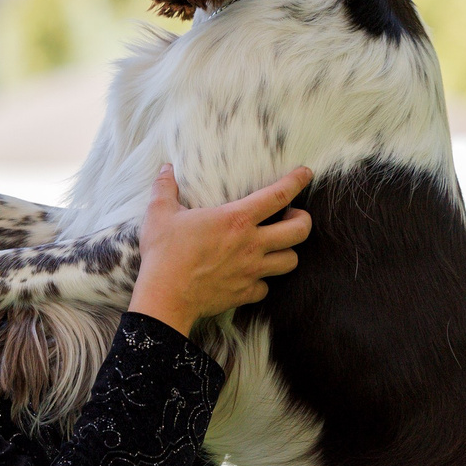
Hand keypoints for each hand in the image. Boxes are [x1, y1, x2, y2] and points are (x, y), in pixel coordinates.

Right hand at [127, 165, 313, 335]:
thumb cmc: (164, 253)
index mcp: (236, 219)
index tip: (306, 173)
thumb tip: (164, 169)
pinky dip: (262, 283)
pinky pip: (265, 288)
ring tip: (277, 247)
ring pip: (290, 261)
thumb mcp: (159, 213)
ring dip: (288, 252)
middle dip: (304, 220)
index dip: (296, 181)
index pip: (278, 195)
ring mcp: (251, 271)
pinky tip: (251, 277)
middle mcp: (251, 244)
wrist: (165, 296)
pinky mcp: (244, 294)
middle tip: (292, 217)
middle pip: (299, 231)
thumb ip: (165, 188)